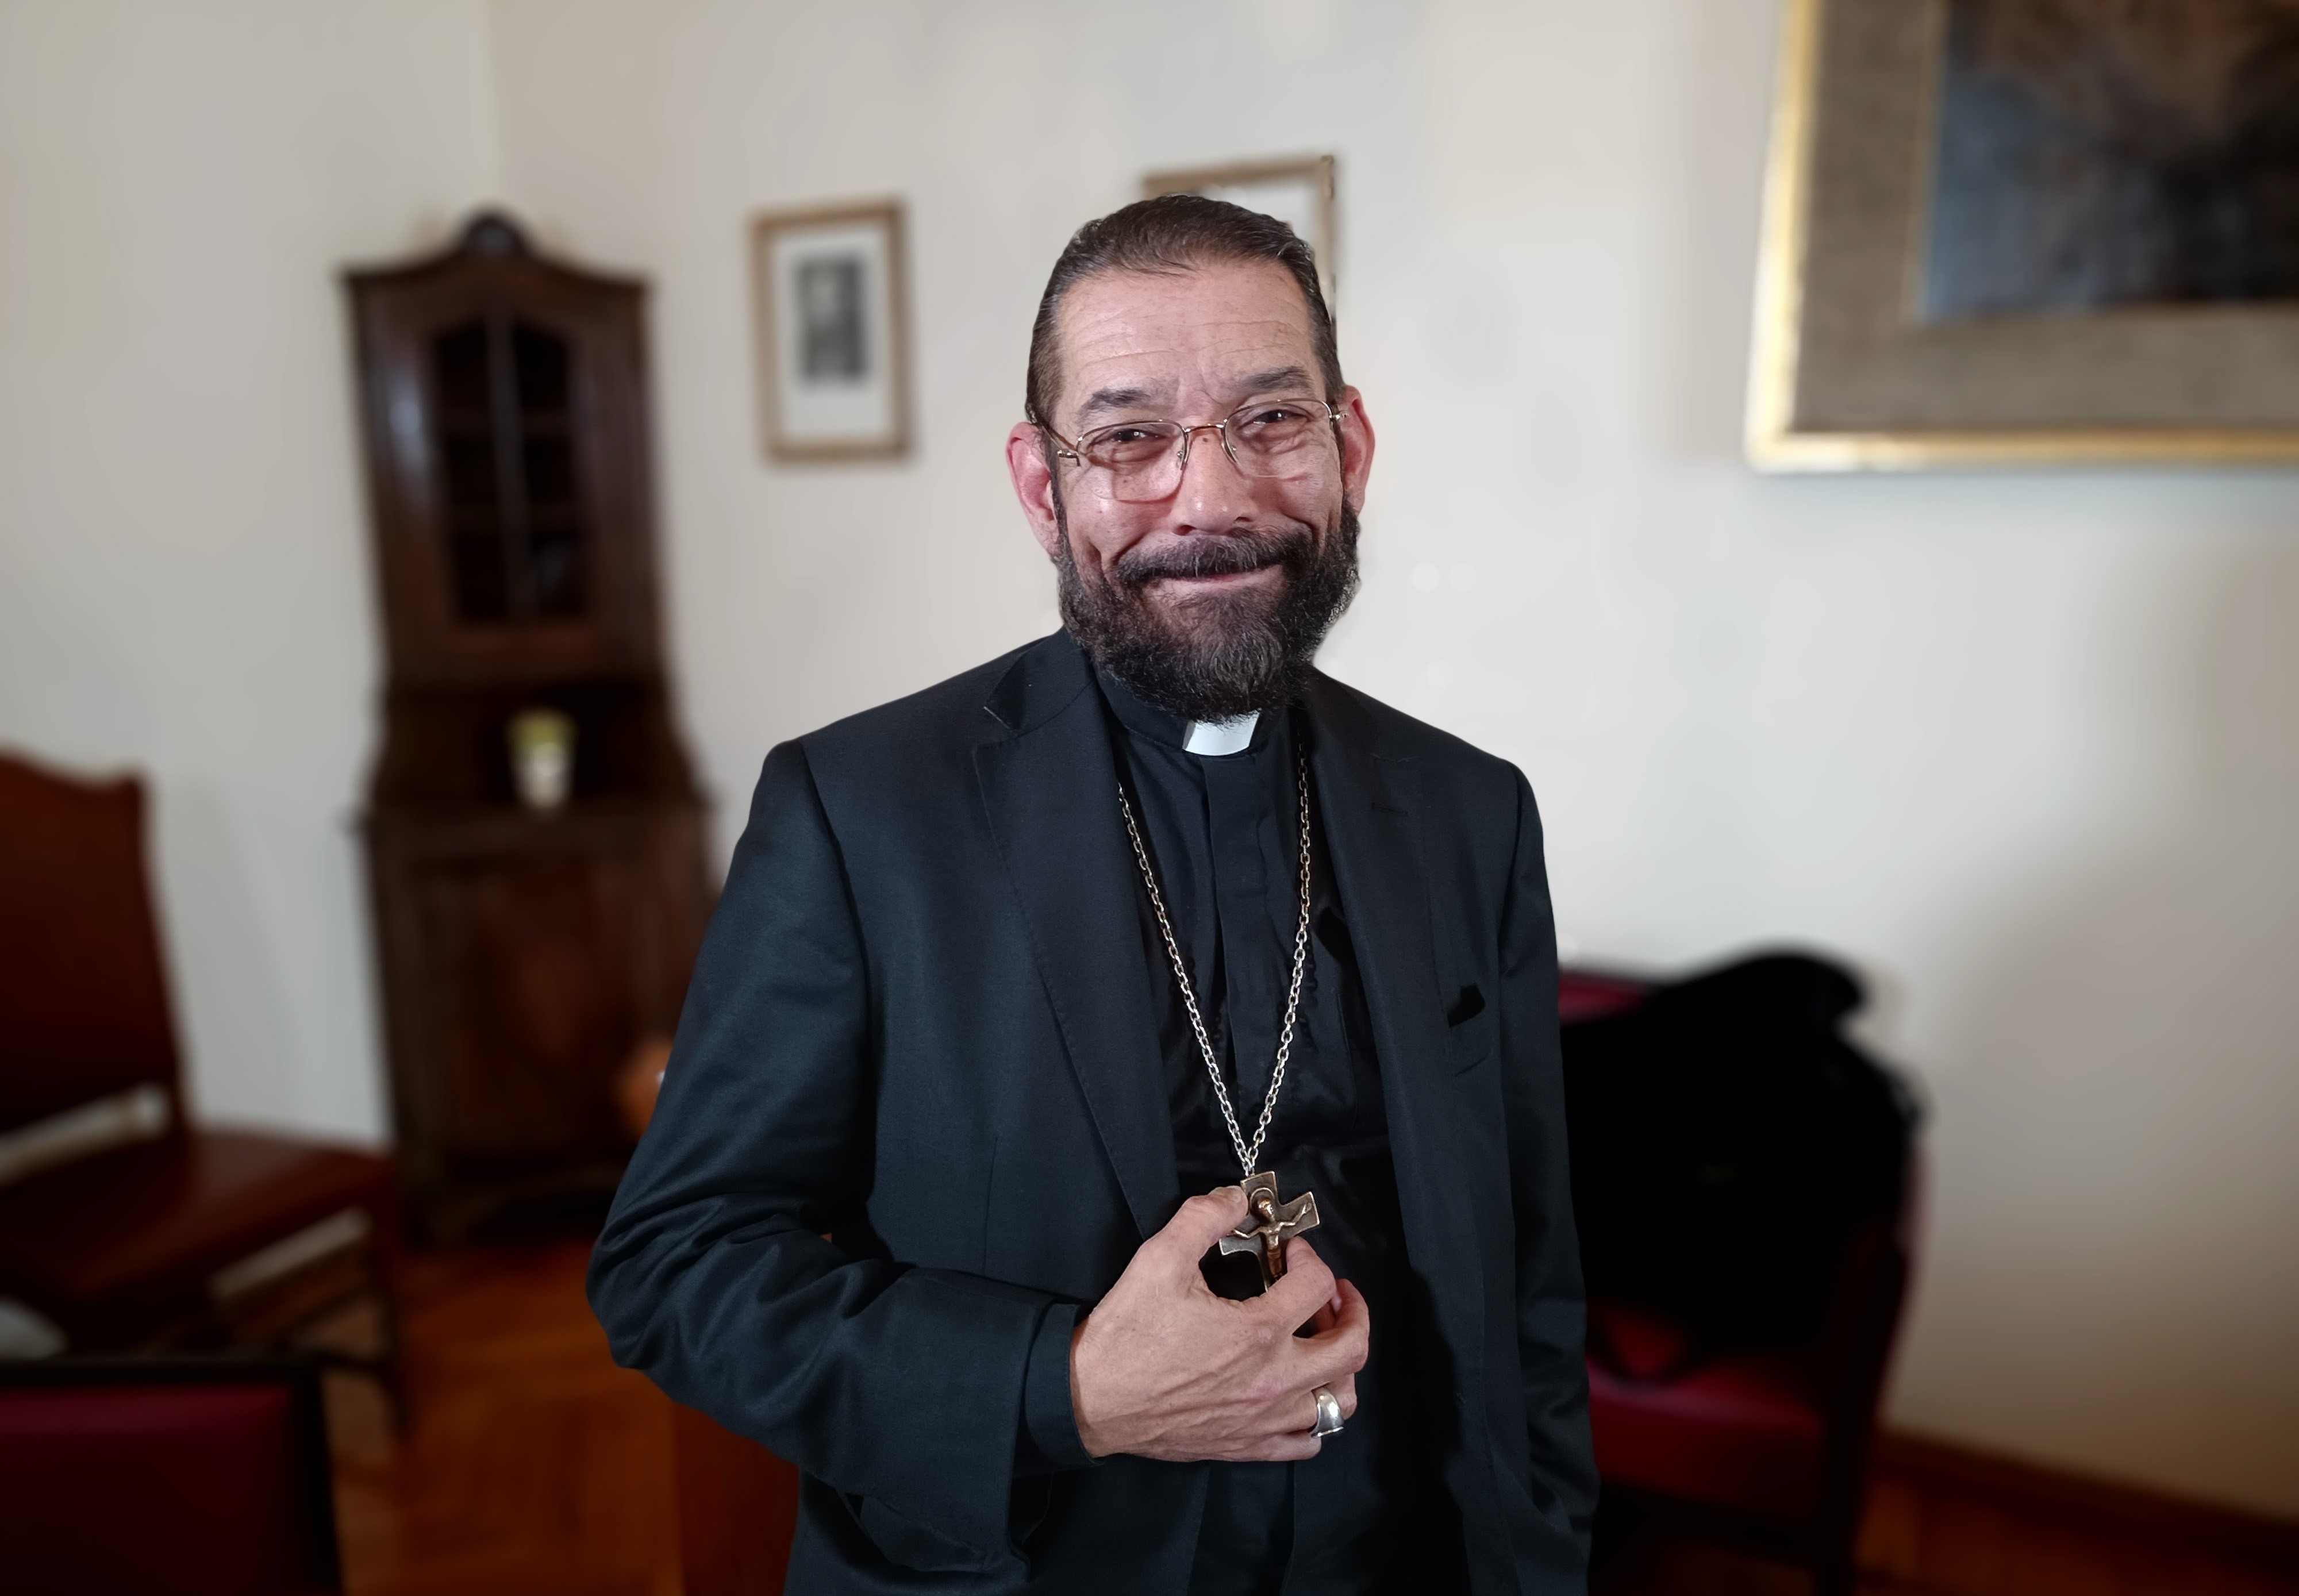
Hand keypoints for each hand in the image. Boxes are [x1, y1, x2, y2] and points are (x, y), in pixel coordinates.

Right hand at [1068, 1186, 1369, 1461]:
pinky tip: (1300, 1392)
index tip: (1290, 1251)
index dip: (1309, 1256)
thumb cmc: (1126, 1335)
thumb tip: (1235, 1199)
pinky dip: (1316, 1416)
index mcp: (1257, 1331)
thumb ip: (1203, 1217)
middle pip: (1351, 1347)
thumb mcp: (1159, 1259)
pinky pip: (1308, 1442)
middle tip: (1333, 1292)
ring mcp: (1265, 1418)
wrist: (1092, 1399)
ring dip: (1342, 1366)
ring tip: (1323, 1342)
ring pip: (1340, 1401)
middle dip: (1351, 1310)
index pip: (1316, 1284)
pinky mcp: (1249, 1445)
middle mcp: (1273, 1379)